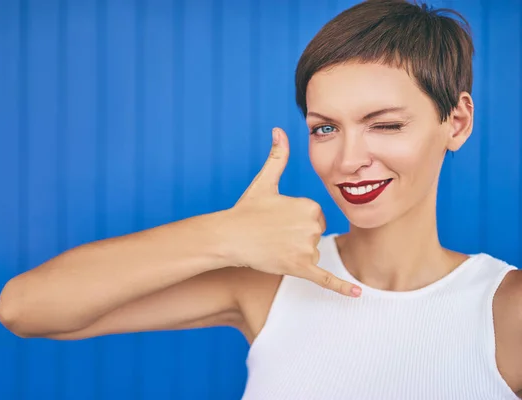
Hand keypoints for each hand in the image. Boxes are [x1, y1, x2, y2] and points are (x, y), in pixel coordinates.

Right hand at [224, 127, 360, 296]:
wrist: (228, 236)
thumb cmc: (246, 209)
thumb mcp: (264, 181)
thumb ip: (278, 156)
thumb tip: (279, 130)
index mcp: (309, 206)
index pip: (315, 218)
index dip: (296, 222)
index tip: (278, 221)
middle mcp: (312, 226)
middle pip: (315, 236)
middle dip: (298, 238)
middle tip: (273, 234)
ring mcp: (306, 248)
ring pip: (312, 255)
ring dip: (296, 255)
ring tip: (272, 246)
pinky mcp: (300, 267)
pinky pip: (325, 279)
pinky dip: (341, 288)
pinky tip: (357, 295)